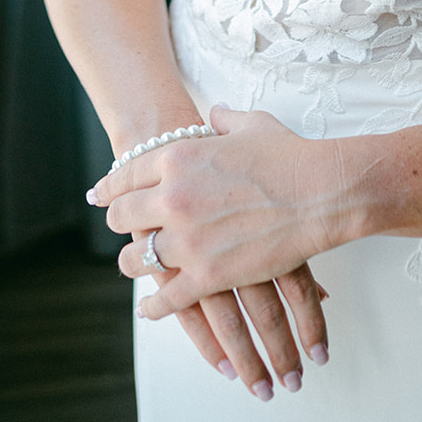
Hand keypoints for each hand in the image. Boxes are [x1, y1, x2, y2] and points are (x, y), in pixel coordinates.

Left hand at [90, 109, 339, 390]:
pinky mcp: (207, 275)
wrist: (321, 191)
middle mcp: (172, 197)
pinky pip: (166, 298)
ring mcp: (187, 239)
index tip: (100, 197)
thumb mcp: (250, 125)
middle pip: (123, 217)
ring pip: (136, 260)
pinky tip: (150, 308)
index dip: (110, 188)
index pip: (126, 174)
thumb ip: (224, 119)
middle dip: (119, 224)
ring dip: (132, 264)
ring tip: (132, 266)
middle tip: (120, 230)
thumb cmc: (289, 155)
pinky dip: (154, 306)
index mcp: (178, 157)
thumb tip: (214, 113)